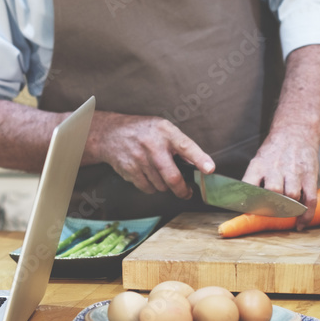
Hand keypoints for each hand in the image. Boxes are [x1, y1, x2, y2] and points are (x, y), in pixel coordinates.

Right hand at [88, 112, 214, 198]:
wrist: (109, 133)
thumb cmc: (141, 131)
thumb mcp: (162, 128)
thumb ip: (180, 143)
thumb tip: (199, 162)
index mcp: (165, 131)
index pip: (185, 146)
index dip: (199, 158)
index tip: (209, 169)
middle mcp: (152, 144)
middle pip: (172, 176)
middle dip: (182, 190)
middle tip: (186, 192)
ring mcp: (139, 158)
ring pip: (160, 185)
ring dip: (164, 186)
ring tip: (159, 175)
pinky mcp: (129, 169)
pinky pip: (147, 188)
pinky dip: (151, 187)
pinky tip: (148, 176)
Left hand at [242, 128, 319, 228]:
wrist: (295, 132)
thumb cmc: (273, 151)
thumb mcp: (258, 160)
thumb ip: (253, 179)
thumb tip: (241, 202)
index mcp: (258, 165)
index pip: (249, 186)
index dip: (248, 202)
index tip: (247, 214)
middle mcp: (276, 168)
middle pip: (273, 193)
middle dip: (270, 208)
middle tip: (269, 215)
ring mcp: (294, 172)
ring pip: (291, 196)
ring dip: (288, 209)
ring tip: (284, 214)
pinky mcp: (310, 176)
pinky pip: (310, 199)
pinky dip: (306, 214)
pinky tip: (300, 223)